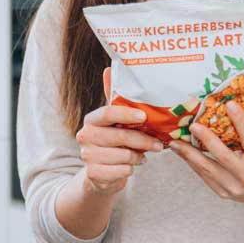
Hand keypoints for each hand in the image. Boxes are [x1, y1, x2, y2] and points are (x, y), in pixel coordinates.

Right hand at [76, 67, 163, 194]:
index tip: (144, 116)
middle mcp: (85, 136)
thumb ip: (114, 98)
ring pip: (124, 156)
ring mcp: (87, 156)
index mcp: (91, 120)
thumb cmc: (113, 143)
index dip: (126, 114)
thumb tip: (109, 68)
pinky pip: (122, 171)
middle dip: (143, 140)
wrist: (100, 173)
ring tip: (140, 156)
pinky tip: (130, 166)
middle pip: (120, 136)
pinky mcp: (92, 174)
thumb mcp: (115, 122)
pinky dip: (130, 170)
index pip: (107, 113)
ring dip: (138, 157)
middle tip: (158, 144)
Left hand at [168, 100, 243, 225]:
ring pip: (207, 168)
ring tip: (174, 142)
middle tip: (193, 125)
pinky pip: (204, 176)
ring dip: (188, 154)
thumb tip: (231, 112)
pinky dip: (192, 163)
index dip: (240, 121)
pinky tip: (182, 153)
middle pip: (223, 156)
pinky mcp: (223, 193)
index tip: (230, 104)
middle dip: (206, 139)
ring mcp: (234, 188)